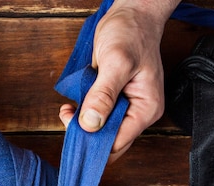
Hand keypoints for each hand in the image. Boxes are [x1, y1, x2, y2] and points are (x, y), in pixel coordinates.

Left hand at [59, 0, 178, 163]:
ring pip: (100, 130)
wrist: (132, 14)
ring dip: (81, 124)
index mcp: (146, 109)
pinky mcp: (112, 100)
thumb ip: (104, 94)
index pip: (119, 143)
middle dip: (86, 134)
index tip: (74, 128)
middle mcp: (137, 112)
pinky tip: (72, 105)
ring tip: (69, 109)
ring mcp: (124, 107)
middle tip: (68, 117)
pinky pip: (96, 116)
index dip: (95, 142)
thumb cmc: (131, 33)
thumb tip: (91, 123)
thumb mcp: (116, 62)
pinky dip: (81, 114)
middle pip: (109, 141)